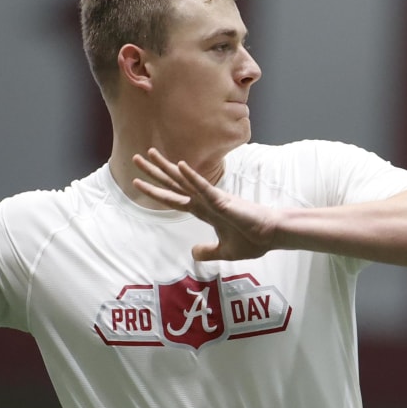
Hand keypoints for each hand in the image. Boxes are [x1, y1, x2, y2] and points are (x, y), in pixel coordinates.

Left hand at [132, 148, 276, 261]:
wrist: (271, 236)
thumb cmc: (253, 239)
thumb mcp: (224, 251)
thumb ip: (208, 251)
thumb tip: (193, 254)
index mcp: (205, 210)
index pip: (175, 198)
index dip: (156, 192)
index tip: (138, 183)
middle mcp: (205, 200)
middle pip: (174, 183)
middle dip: (154, 172)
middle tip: (136, 158)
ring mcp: (213, 198)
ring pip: (184, 180)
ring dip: (167, 167)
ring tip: (149, 153)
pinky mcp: (222, 201)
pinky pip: (204, 187)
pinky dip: (192, 177)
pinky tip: (181, 165)